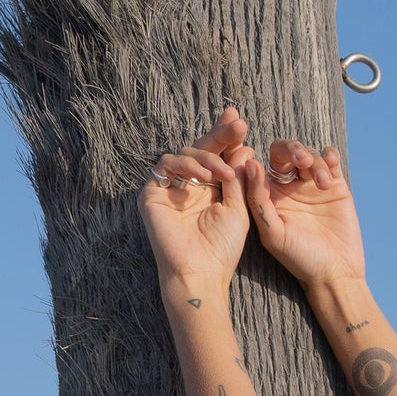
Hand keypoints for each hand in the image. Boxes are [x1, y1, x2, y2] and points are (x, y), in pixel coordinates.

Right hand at [138, 113, 253, 296]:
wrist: (200, 273)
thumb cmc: (221, 249)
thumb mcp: (237, 208)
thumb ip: (238, 177)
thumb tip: (244, 145)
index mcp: (208, 189)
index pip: (217, 155)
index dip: (227, 137)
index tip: (240, 122)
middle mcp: (188, 185)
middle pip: (201, 148)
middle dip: (220, 134)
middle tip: (238, 124)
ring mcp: (169, 188)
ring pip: (185, 153)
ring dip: (207, 157)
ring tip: (224, 173)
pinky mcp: (152, 194)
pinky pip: (166, 164)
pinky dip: (186, 164)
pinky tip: (204, 178)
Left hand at [238, 132, 367, 293]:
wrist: (335, 273)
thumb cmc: (299, 259)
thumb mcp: (273, 232)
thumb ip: (259, 199)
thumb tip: (251, 163)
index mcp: (269, 196)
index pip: (260, 163)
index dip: (262, 155)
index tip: (260, 160)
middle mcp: (289, 186)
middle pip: (285, 152)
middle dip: (293, 151)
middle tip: (302, 162)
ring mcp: (312, 184)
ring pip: (309, 154)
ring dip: (315, 161)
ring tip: (323, 184)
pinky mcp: (335, 185)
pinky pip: (330, 159)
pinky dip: (330, 155)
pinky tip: (331, 165)